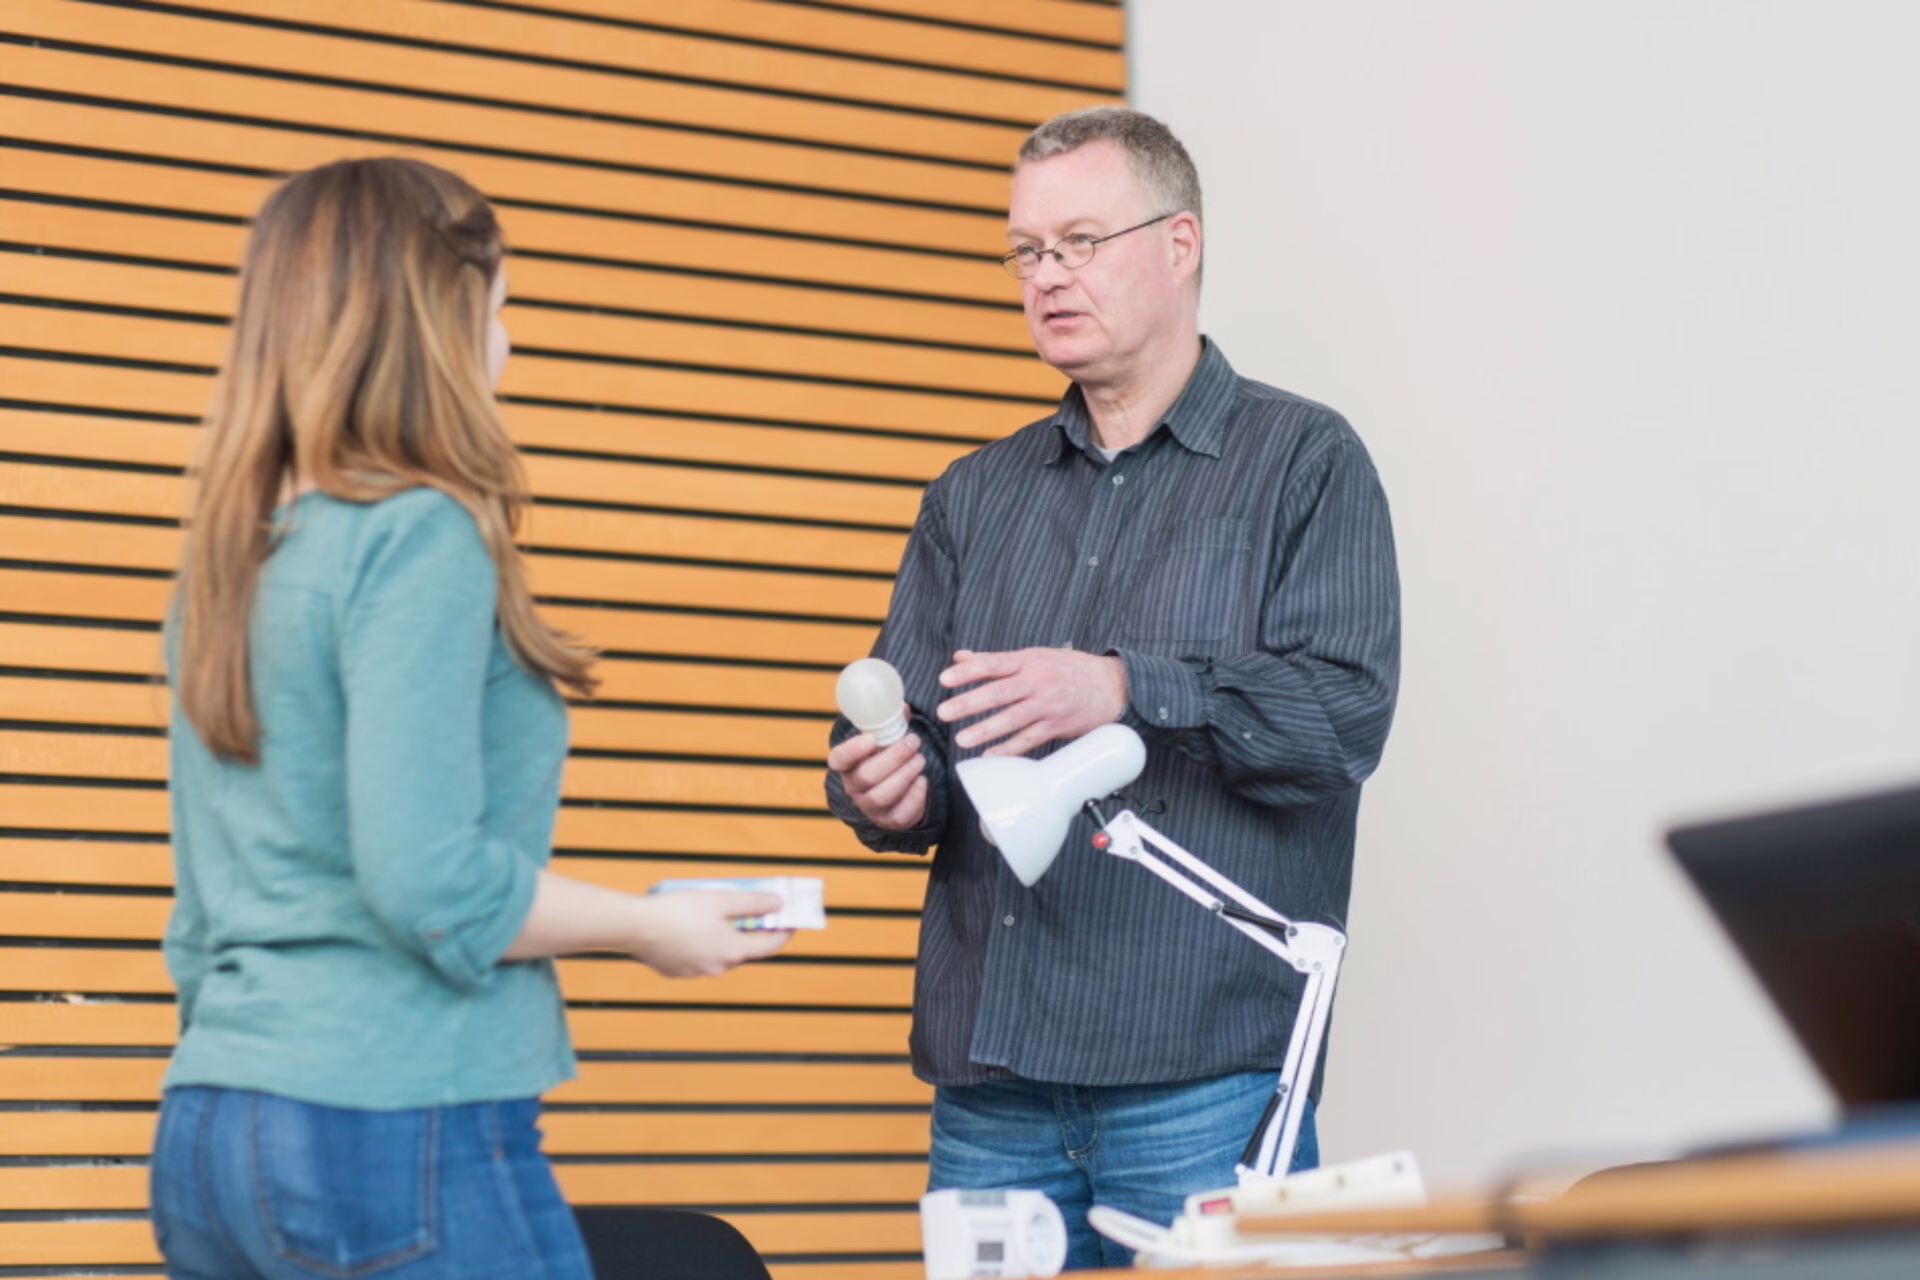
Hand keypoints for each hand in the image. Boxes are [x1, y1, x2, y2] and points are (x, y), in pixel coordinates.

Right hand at [628, 890, 792, 976]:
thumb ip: (754, 902)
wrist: (635, 927)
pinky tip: (690, 925)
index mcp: (732, 952)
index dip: (785, 931)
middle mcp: (717, 967)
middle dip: (750, 930)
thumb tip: (779, 905)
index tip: (792, 920)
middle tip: (752, 911)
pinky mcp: (675, 970)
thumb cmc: (679, 910)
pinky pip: (696, 955)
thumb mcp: (722, 899)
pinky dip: (701, 942)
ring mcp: (695, 972)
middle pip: (743, 949)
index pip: (770, 945)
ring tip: (716, 914)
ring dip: (723, 936)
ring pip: (719, 953)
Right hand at [827, 730, 928, 829]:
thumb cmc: (886, 759)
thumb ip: (891, 724)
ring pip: (882, 795)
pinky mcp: (889, 820)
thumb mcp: (884, 741)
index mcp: (846, 765)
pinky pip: (900, 814)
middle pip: (867, 776)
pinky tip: (922, 780)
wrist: (895, 793)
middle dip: (894, 757)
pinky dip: (914, 796)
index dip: (853, 750)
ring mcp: (870, 807)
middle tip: (914, 741)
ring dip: (905, 774)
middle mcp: (854, 788)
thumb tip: (904, 707)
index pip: (839, 759)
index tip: (871, 739)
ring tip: (920, 759)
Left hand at [937, 648, 1127, 756]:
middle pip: (999, 692)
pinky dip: (1010, 749)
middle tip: (945, 712)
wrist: (1114, 686)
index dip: (968, 672)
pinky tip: (991, 756)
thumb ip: (997, 660)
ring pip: (1013, 719)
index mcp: (1029, 660)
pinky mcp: (1057, 726)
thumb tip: (961, 657)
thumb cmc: (1072, 669)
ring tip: (963, 739)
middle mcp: (1038, 681)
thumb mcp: (1036, 656)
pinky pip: (1029, 740)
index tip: (945, 679)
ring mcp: (1048, 705)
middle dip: (970, 703)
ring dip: (986, 730)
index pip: (993, 664)